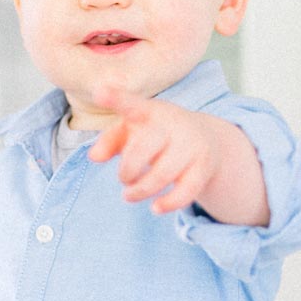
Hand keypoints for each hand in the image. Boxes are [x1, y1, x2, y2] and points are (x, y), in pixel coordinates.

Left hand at [86, 82, 222, 214]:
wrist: (206, 138)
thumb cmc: (157, 134)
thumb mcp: (132, 131)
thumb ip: (110, 140)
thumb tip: (94, 157)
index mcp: (150, 111)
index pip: (132, 104)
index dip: (115, 99)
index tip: (99, 91)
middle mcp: (173, 123)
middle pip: (143, 150)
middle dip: (127, 171)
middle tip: (123, 178)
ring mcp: (191, 145)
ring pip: (162, 175)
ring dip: (140, 190)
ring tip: (129, 195)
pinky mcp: (203, 166)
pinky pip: (186, 190)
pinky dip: (169, 203)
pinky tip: (156, 208)